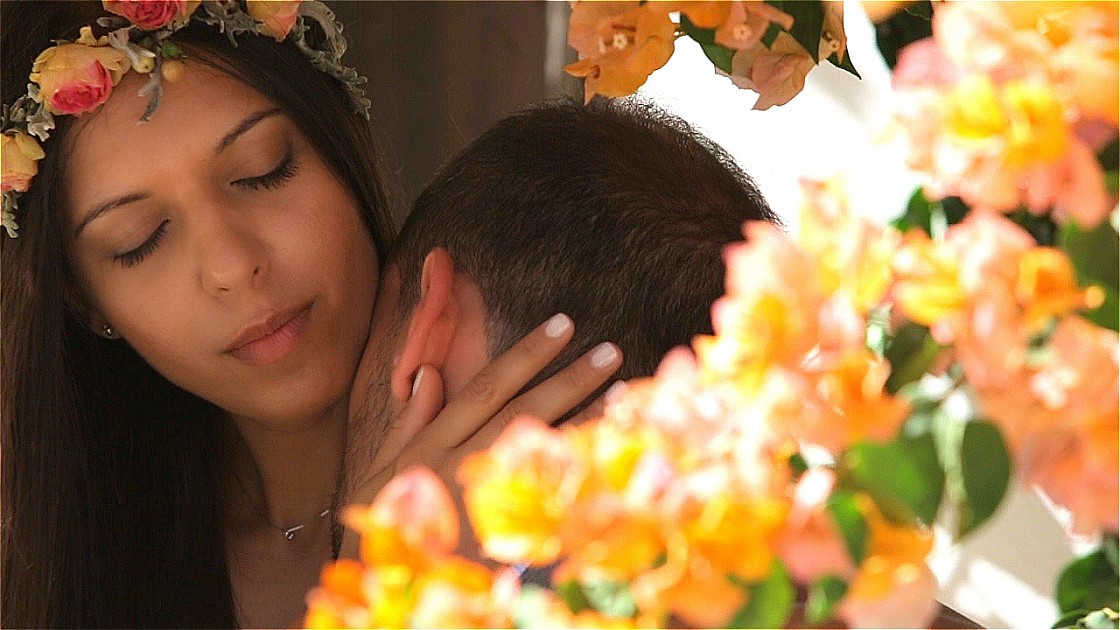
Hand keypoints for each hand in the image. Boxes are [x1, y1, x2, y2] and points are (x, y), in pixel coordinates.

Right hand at [339, 313, 621, 558]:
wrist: (387, 589)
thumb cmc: (382, 523)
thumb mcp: (381, 470)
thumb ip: (409, 422)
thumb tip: (429, 373)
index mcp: (431, 446)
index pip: (487, 389)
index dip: (526, 355)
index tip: (562, 326)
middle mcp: (462, 469)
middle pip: (524, 414)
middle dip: (569, 379)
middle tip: (609, 352)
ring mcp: (487, 506)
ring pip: (544, 456)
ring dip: (586, 421)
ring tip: (622, 391)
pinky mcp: (505, 540)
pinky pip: (550, 500)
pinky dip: (579, 472)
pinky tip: (607, 451)